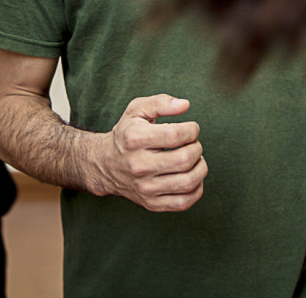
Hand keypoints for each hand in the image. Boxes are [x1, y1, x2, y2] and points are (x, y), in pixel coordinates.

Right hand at [96, 94, 206, 211]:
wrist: (105, 165)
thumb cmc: (127, 133)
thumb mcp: (137, 110)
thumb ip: (161, 102)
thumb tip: (185, 105)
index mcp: (135, 139)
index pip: (175, 135)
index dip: (192, 130)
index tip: (192, 128)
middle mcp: (138, 165)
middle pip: (184, 160)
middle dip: (197, 148)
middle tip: (194, 144)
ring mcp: (145, 188)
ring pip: (188, 183)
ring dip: (201, 168)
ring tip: (196, 159)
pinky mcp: (151, 204)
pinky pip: (184, 202)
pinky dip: (197, 189)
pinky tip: (192, 176)